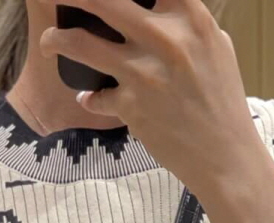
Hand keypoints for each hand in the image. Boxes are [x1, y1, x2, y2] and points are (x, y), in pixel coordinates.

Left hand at [38, 0, 260, 203]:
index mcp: (191, 18)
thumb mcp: (215, 47)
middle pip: (104, 0)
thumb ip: (186, 23)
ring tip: (49, 42)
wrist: (224, 155)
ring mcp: (144, 73)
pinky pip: (94, 96)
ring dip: (57, 40)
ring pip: (82, 43)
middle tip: (58, 0)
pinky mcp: (130, 107)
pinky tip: (90, 97)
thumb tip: (159, 6)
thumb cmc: (222, 101)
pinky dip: (90, 97)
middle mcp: (166, 38)